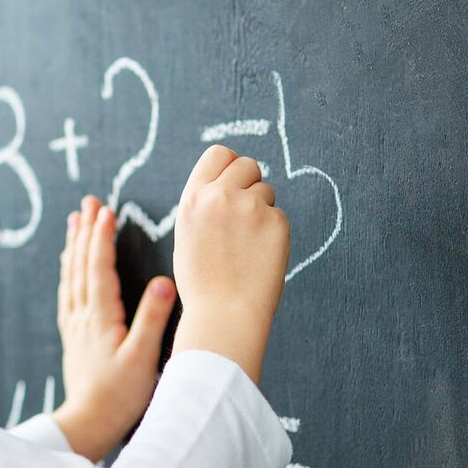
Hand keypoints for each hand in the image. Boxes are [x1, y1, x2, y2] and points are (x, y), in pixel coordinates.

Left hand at [52, 194, 177, 461]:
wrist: (88, 424)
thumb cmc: (120, 395)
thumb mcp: (143, 358)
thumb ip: (152, 318)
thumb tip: (163, 281)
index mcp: (101, 318)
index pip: (99, 268)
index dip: (102, 237)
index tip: (106, 211)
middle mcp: (83, 317)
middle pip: (81, 265)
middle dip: (86, 231)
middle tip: (89, 203)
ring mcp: (75, 327)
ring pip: (71, 276)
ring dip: (74, 246)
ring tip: (75, 221)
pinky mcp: (74, 337)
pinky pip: (68, 293)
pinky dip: (69, 271)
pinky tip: (69, 264)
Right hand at [173, 145, 289, 321]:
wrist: (223, 313)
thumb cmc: (203, 282)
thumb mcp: (188, 235)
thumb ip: (205, 205)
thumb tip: (226, 185)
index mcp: (194, 198)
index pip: (219, 154)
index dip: (229, 166)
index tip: (234, 181)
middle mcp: (221, 196)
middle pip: (247, 164)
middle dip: (250, 183)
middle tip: (247, 214)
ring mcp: (251, 207)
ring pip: (266, 191)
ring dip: (262, 210)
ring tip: (248, 245)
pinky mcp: (276, 222)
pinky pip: (279, 216)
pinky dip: (273, 233)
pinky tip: (260, 256)